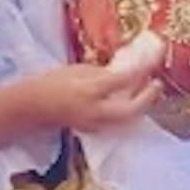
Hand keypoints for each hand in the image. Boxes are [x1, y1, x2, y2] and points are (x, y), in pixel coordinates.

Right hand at [27, 57, 162, 136]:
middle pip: (131, 110)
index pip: (123, 79)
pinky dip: (127, 111)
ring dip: (140, 105)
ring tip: (149, 90)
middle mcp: (95, 111)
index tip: (155, 59)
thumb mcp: (77, 70)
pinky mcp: (93, 130)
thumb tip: (125, 71)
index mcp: (89, 90)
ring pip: (127, 119)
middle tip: (157, 83)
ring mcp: (95, 124)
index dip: (142, 69)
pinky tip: (132, 99)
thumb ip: (102, 72)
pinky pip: (117, 122)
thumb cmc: (52, 82)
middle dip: (148, 97)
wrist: (32, 107)